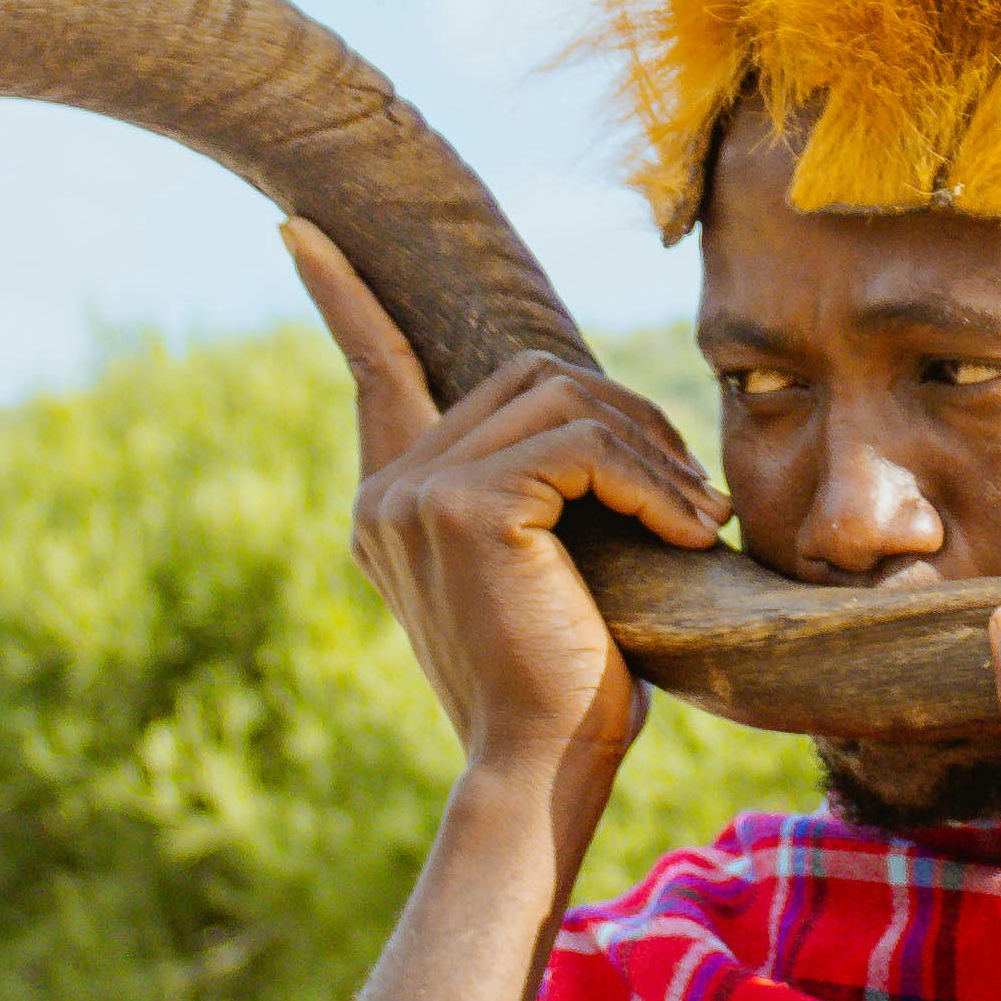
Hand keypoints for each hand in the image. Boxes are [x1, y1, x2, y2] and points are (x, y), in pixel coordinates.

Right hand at [288, 221, 724, 825]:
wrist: (539, 770)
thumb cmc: (563, 689)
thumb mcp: (546, 572)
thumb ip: (537, 493)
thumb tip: (596, 421)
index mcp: (394, 499)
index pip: (371, 367)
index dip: (343, 295)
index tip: (299, 230)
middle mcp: (389, 488)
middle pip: (531, 375)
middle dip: (626, 415)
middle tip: (692, 492)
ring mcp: (418, 493)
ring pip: (565, 399)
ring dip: (652, 448)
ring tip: (701, 518)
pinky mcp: (466, 507)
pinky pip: (585, 445)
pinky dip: (652, 479)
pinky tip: (689, 533)